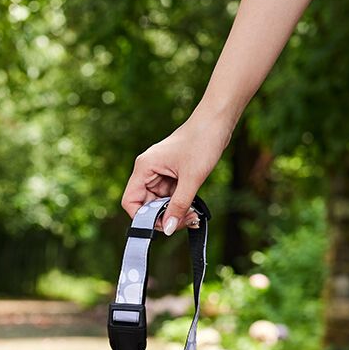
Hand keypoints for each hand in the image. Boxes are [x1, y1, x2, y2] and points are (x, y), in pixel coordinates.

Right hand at [120, 115, 231, 232]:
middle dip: (164, 216)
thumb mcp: (192, 178)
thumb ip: (179, 205)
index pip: (131, 201)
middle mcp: (148, 170)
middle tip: (185, 220)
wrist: (217, 120)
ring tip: (192, 213)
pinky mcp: (171, 173)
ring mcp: (159, 172)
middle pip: (146, 204)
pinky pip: (170, 195)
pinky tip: (192, 206)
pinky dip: (179, 203)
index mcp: (144, 168)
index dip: (143, 217)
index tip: (163, 225)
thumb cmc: (202, 141)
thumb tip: (168, 229)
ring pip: (159, 202)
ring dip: (174, 211)